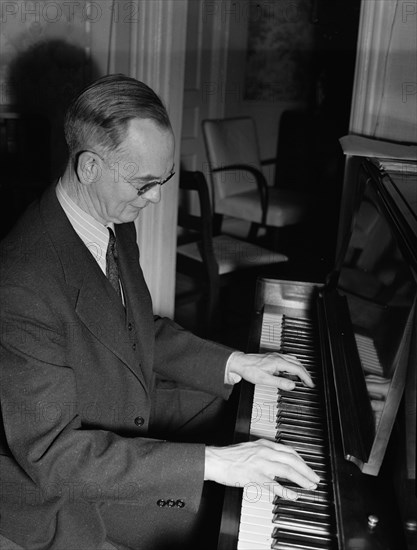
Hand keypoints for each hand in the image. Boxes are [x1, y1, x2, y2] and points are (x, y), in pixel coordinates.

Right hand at [204, 439, 319, 499]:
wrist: (216, 459)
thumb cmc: (230, 456)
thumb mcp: (250, 448)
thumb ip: (264, 452)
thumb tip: (276, 459)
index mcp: (264, 444)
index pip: (288, 450)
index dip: (301, 459)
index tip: (307, 467)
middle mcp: (265, 452)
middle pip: (292, 459)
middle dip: (306, 469)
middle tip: (315, 478)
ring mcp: (260, 464)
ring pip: (287, 470)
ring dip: (301, 479)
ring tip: (310, 486)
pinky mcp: (255, 476)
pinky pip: (274, 484)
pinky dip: (286, 490)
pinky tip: (294, 495)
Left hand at [226, 351, 313, 389]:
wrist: (240, 363)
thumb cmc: (250, 370)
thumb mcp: (265, 379)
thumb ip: (280, 382)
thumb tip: (292, 385)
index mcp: (278, 362)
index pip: (297, 369)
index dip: (306, 377)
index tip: (310, 384)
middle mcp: (278, 357)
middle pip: (298, 363)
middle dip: (305, 373)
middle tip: (310, 382)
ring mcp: (276, 356)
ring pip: (293, 360)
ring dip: (300, 368)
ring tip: (303, 377)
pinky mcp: (273, 357)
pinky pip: (288, 359)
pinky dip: (294, 365)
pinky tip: (291, 370)